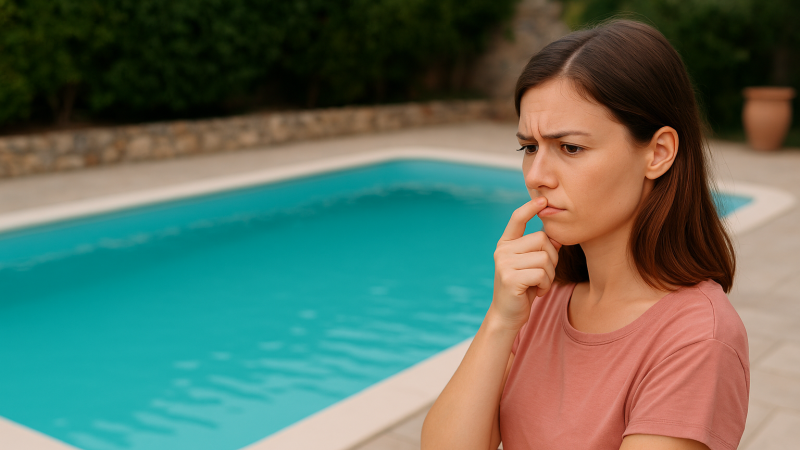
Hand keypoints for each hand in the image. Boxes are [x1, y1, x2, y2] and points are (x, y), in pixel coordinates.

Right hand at [489, 196, 561, 330]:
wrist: (507, 314)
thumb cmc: (523, 287)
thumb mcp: (531, 264)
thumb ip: (541, 249)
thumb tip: (557, 235)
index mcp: (506, 244)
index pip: (517, 219)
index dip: (530, 208)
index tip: (543, 199)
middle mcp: (502, 250)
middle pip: (542, 239)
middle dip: (551, 258)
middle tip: (543, 274)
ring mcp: (504, 264)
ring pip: (545, 258)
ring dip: (549, 274)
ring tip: (539, 284)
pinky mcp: (510, 278)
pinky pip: (542, 274)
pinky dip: (546, 285)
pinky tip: (537, 291)